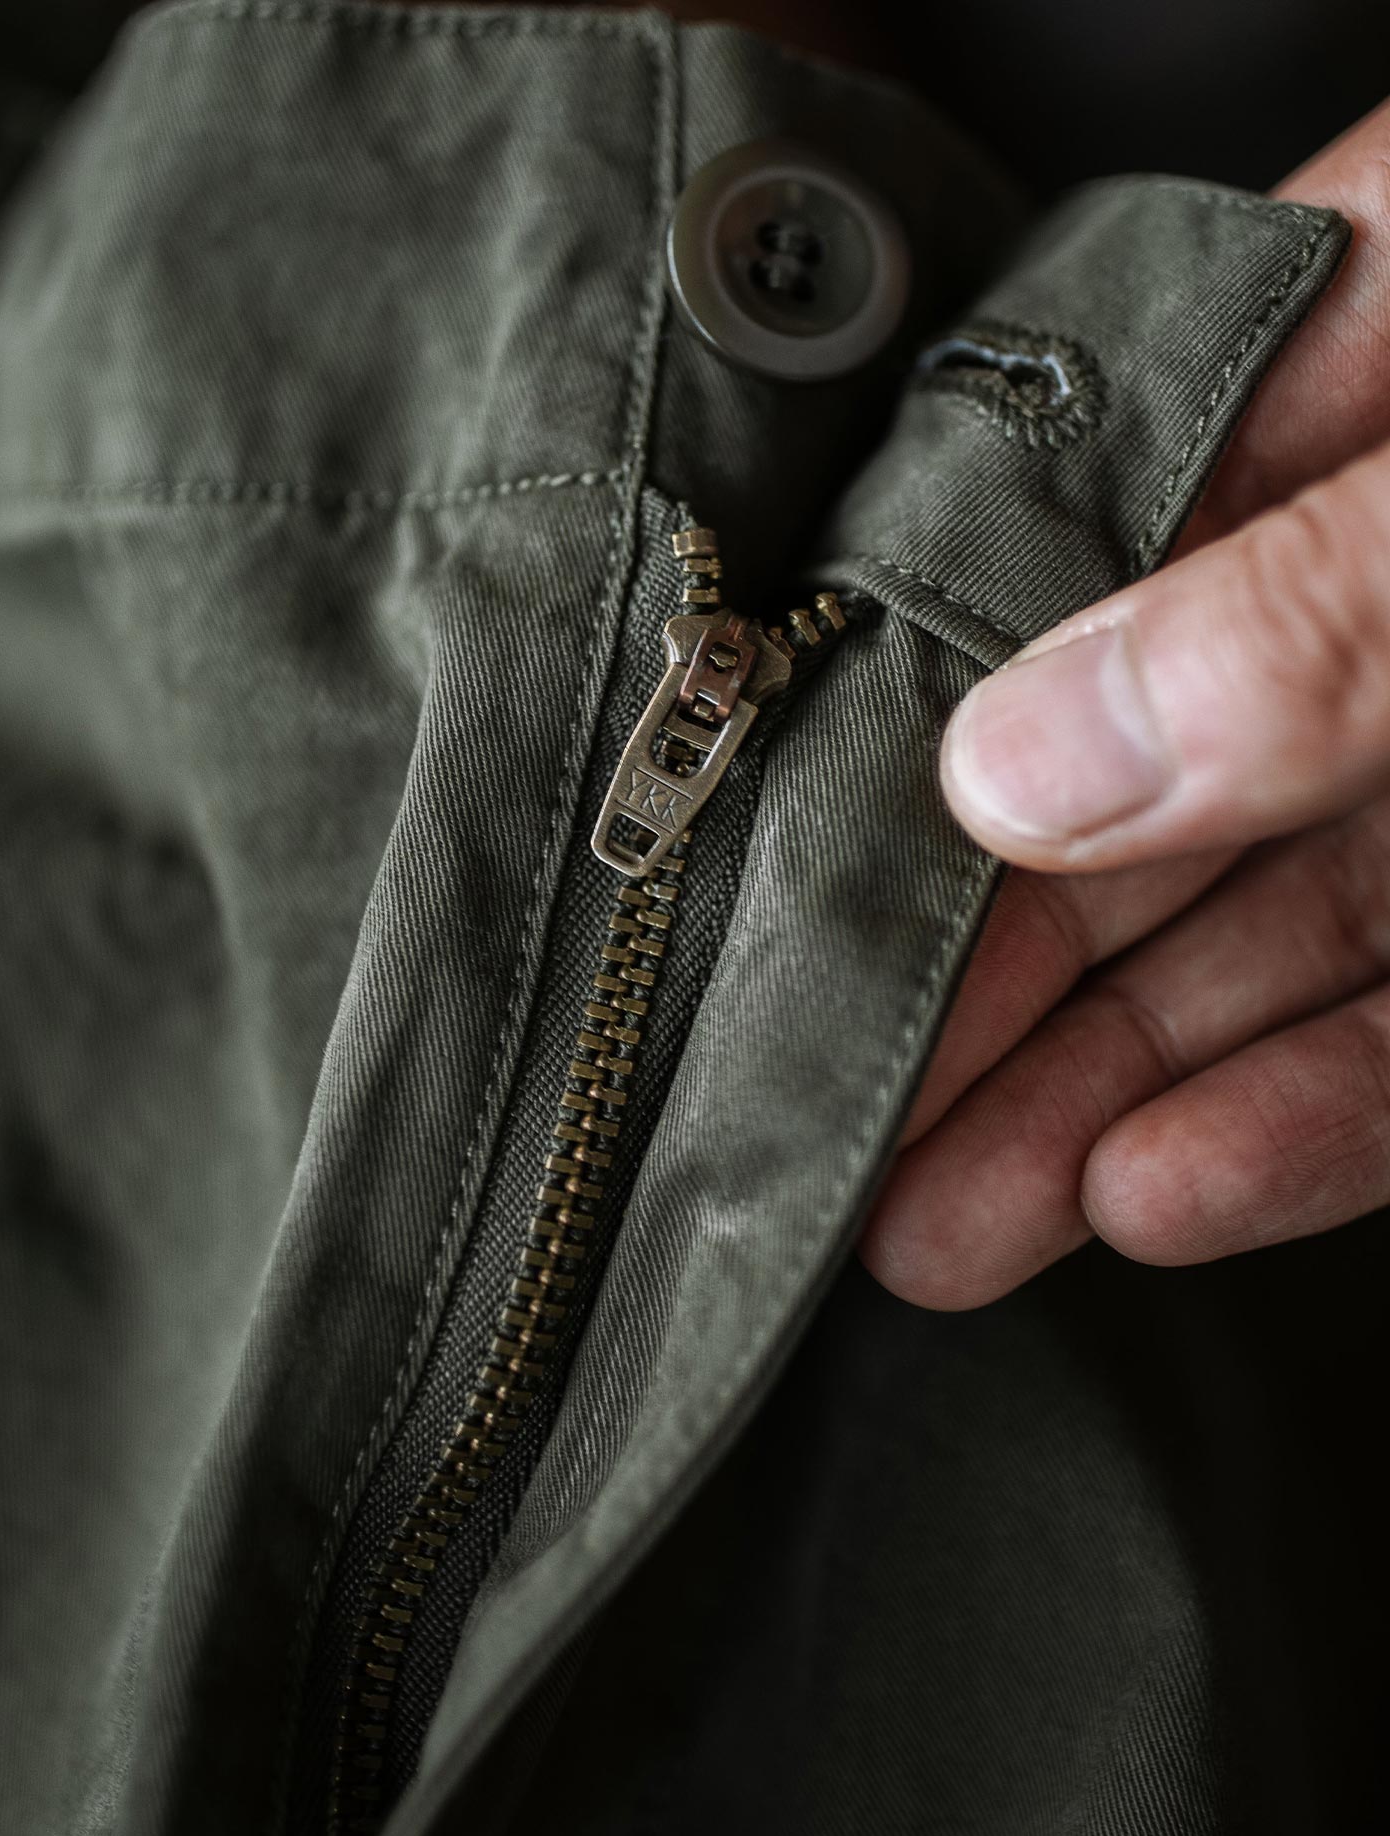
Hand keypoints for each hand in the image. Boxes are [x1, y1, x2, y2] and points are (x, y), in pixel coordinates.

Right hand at [861, 99, 1389, 1308]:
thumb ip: (1296, 616)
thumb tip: (1012, 768)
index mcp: (1349, 350)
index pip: (1041, 541)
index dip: (899, 723)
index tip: (766, 883)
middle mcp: (1372, 570)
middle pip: (1115, 786)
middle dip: (972, 978)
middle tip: (816, 1130)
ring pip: (1246, 936)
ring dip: (1095, 1092)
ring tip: (932, 1224)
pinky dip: (1298, 1122)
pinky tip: (1154, 1197)